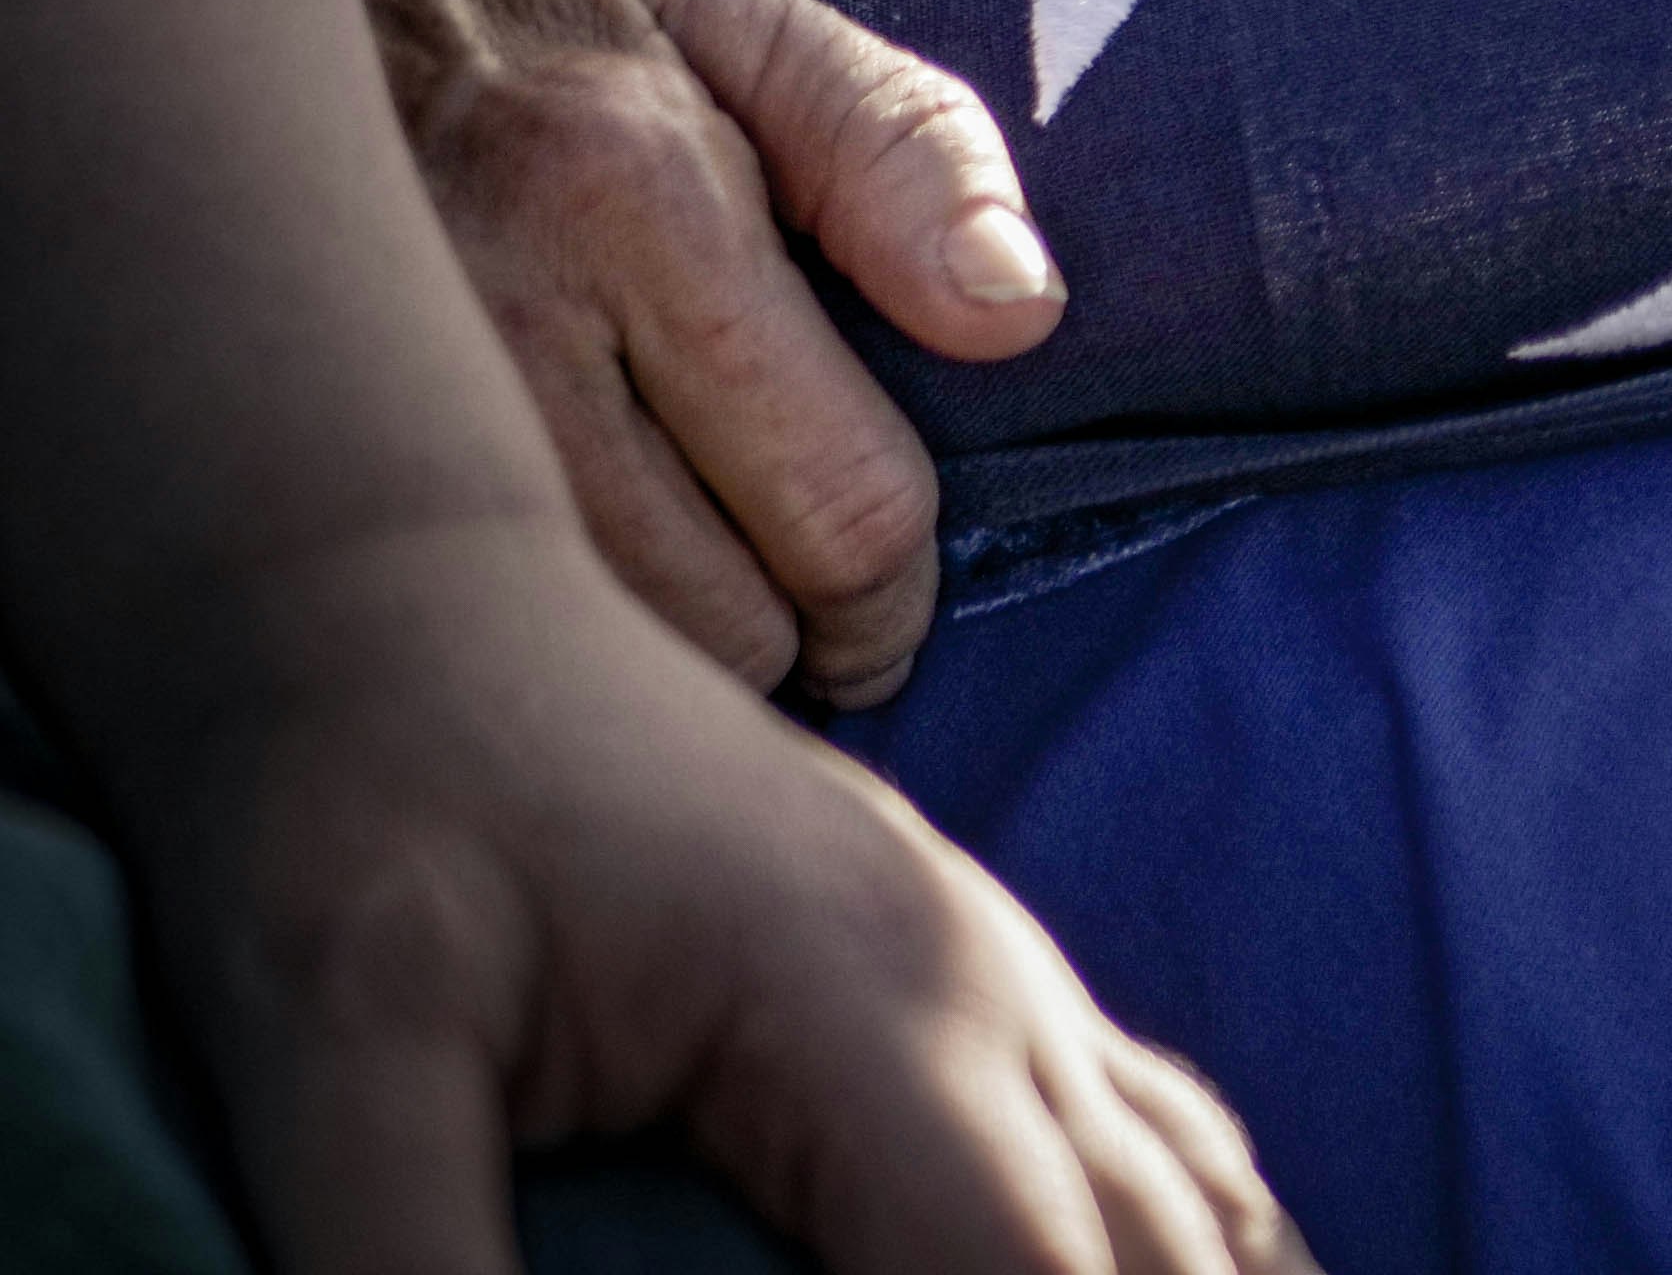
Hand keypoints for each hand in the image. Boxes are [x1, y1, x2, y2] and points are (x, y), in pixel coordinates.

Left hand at [132, 518, 1305, 1274]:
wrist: (393, 591)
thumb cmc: (350, 804)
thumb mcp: (333, 1050)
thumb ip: (408, 1265)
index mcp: (868, 1006)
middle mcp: (989, 985)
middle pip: (1155, 1265)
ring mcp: (1004, 968)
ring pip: (1198, 1208)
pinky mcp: (977, 972)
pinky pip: (1168, 1138)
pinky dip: (1211, 1251)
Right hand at [322, 0, 1060, 710]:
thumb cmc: (511, 5)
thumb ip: (894, 140)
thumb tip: (1019, 313)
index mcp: (635, 186)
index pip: (838, 504)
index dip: (889, 594)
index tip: (881, 599)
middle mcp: (498, 309)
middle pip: (720, 622)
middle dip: (792, 643)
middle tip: (794, 613)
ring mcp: (377, 404)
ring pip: (594, 660)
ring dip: (664, 666)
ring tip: (680, 597)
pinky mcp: (282, 474)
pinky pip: (459, 644)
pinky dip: (535, 651)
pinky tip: (555, 593)